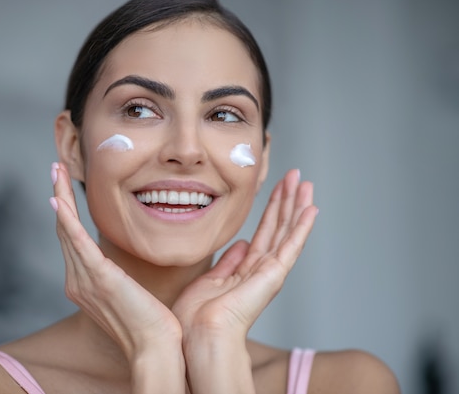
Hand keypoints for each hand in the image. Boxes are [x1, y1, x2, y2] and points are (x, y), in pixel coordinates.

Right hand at [49, 162, 181, 360]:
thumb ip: (117, 275)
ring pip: (66, 229)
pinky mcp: (98, 277)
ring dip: (59, 197)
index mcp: (83, 283)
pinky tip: (57, 200)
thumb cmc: (148, 322)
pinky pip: (76, 243)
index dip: (65, 211)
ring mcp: (83, 280)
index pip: (70, 239)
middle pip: (62, 230)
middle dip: (58, 195)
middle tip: (55, 168)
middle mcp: (76, 281)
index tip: (62, 188)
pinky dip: (66, 219)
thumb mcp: (128, 292)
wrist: (154, 347)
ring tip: (56, 171)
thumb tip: (120, 264)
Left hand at [172, 169, 317, 339]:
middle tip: (297, 176)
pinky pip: (290, 246)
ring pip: (287, 231)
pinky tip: (311, 208)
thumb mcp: (211, 279)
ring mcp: (270, 272)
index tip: (279, 187)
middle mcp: (262, 270)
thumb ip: (229, 262)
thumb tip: (241, 244)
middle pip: (278, 228)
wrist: (200, 333)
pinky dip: (301, 227)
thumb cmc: (198, 315)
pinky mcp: (274, 275)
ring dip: (296, 206)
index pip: (264, 232)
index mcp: (247, 270)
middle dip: (287, 200)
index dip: (272, 209)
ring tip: (305, 182)